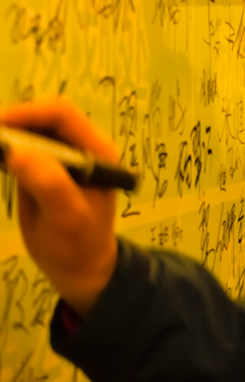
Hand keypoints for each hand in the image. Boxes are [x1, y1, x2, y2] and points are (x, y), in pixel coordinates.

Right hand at [0, 98, 118, 316]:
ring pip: (30, 129)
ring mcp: (63, 154)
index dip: (27, 113)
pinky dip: (5, 149)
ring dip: (7, 134)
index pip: (61, 114)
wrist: (78, 268)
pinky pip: (23, 146)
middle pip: (43, 117)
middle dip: (13, 122)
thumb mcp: (67, 218)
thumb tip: (17, 151)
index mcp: (97, 151)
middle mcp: (82, 145)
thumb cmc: (77, 244)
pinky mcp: (46, 165)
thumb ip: (49, 184)